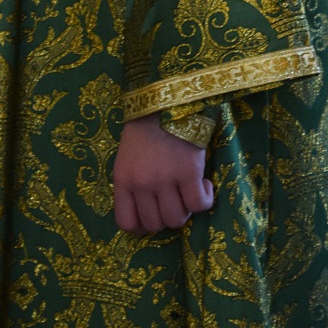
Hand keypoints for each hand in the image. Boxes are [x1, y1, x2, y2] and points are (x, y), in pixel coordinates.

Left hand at [112, 112, 214, 234]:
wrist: (167, 100)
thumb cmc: (146, 129)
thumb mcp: (127, 158)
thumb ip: (132, 186)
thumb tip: (145, 219)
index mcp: (122, 179)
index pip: (126, 222)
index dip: (142, 227)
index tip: (153, 217)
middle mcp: (142, 183)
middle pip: (155, 224)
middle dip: (166, 217)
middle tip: (174, 200)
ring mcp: (165, 179)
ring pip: (177, 219)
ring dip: (185, 210)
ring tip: (188, 191)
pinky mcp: (189, 172)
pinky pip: (199, 205)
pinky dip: (204, 200)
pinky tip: (203, 185)